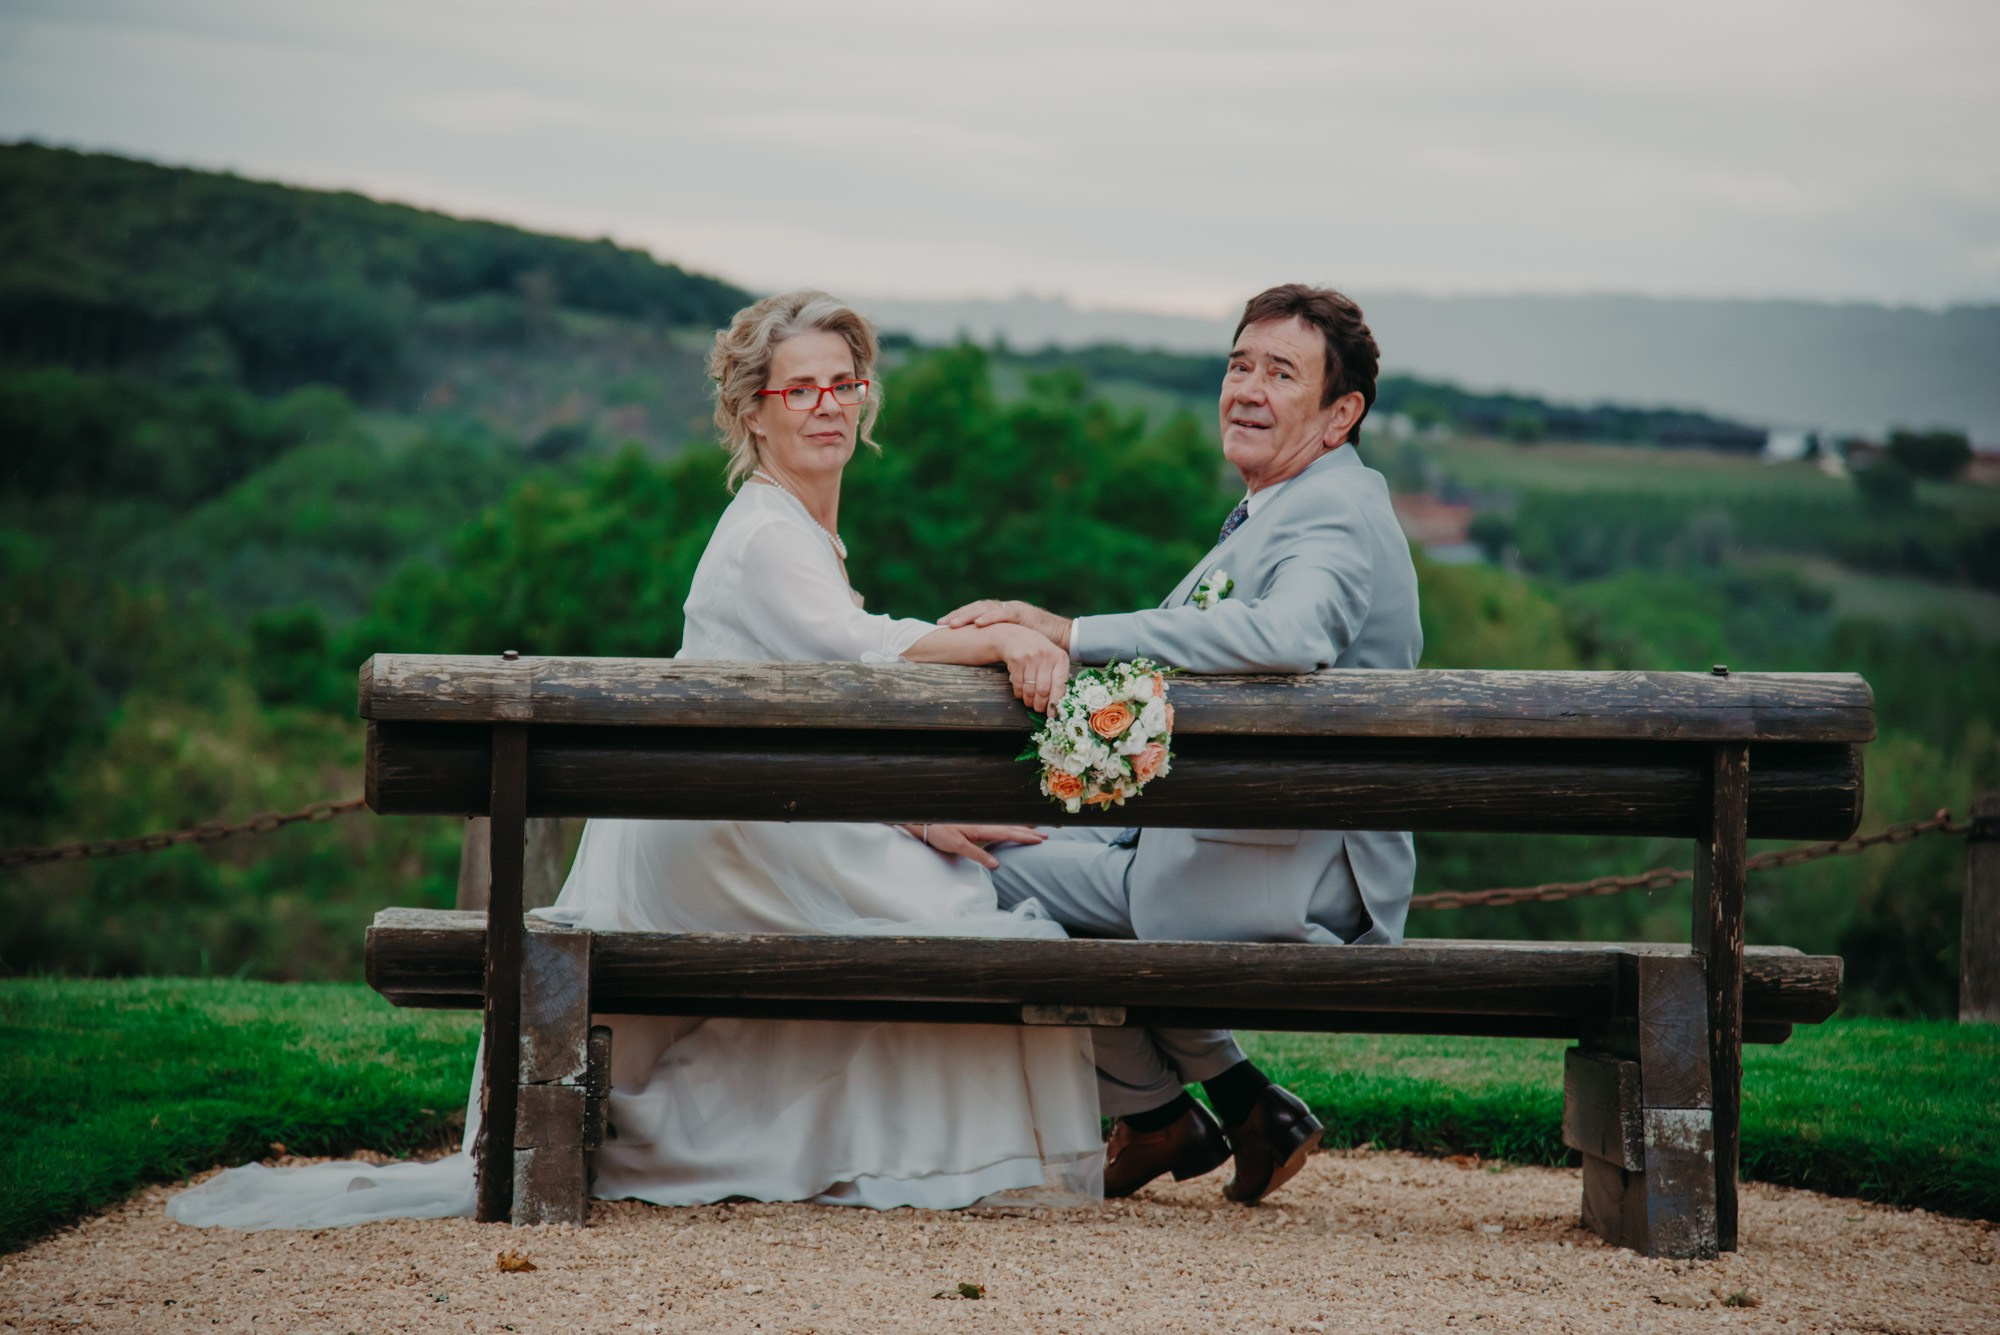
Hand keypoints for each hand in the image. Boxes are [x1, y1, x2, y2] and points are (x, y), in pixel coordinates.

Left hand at [902, 823, 1045, 869]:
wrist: (924, 822)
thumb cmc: (939, 833)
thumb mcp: (957, 847)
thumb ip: (977, 855)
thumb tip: (997, 864)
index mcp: (981, 828)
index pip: (1008, 833)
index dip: (1025, 836)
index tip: (1040, 839)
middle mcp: (983, 824)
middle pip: (1011, 827)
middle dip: (1029, 831)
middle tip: (1046, 836)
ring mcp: (980, 823)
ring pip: (1005, 825)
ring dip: (1021, 828)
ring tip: (1035, 830)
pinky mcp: (975, 826)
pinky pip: (997, 826)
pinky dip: (1009, 827)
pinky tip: (1012, 828)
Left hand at [939, 599, 1072, 648]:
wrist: (1062, 637)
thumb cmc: (1037, 645)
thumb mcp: (1012, 645)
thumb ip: (998, 648)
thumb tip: (978, 659)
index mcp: (1000, 615)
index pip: (975, 613)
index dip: (959, 618)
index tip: (942, 625)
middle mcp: (1005, 609)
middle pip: (977, 608)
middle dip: (958, 615)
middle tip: (942, 623)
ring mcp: (1014, 609)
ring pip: (987, 607)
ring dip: (969, 615)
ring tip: (954, 623)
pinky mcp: (1024, 614)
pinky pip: (1005, 613)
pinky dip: (991, 617)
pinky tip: (979, 623)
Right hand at [994, 622, 1069, 712]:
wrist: (1015, 637)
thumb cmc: (1038, 651)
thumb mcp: (1052, 658)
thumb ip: (1057, 675)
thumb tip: (1058, 702)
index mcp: (1060, 657)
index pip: (1060, 684)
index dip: (1056, 701)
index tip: (1053, 713)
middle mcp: (1046, 656)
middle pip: (1044, 689)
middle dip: (1041, 704)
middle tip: (1040, 709)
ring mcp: (1030, 658)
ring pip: (1030, 689)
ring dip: (1029, 701)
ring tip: (1030, 703)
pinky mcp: (1016, 661)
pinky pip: (1018, 685)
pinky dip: (1020, 693)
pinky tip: (1022, 693)